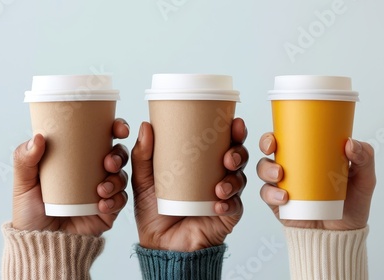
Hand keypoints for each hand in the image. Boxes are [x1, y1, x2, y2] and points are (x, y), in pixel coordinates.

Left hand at [11, 118, 129, 236]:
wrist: (39, 243)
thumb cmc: (30, 211)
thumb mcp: (24, 182)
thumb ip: (25, 159)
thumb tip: (38, 137)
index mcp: (78, 158)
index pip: (101, 137)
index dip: (116, 128)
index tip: (117, 128)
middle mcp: (94, 172)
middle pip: (118, 155)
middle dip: (119, 155)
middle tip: (109, 163)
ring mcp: (103, 191)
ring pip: (121, 177)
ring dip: (117, 179)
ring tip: (102, 189)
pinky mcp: (108, 211)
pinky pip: (120, 201)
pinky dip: (115, 201)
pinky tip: (102, 205)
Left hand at [131, 118, 247, 251]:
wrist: (159, 244)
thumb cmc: (154, 210)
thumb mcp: (144, 180)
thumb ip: (143, 155)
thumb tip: (145, 126)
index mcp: (203, 162)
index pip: (223, 141)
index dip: (234, 131)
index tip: (235, 123)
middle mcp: (217, 175)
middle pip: (238, 157)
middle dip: (238, 152)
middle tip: (228, 157)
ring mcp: (224, 196)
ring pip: (240, 179)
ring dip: (234, 179)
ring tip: (221, 186)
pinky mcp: (226, 215)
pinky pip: (234, 206)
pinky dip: (228, 204)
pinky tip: (218, 204)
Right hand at [257, 133, 375, 229]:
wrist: (342, 235)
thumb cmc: (352, 204)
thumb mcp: (364, 179)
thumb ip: (364, 158)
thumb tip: (350, 143)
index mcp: (308, 154)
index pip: (289, 135)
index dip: (279, 128)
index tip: (279, 131)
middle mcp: (291, 166)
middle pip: (269, 149)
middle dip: (265, 143)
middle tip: (272, 148)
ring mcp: (282, 184)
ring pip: (264, 169)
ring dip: (267, 169)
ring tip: (279, 175)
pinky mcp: (278, 203)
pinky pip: (266, 194)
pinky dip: (271, 193)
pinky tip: (284, 197)